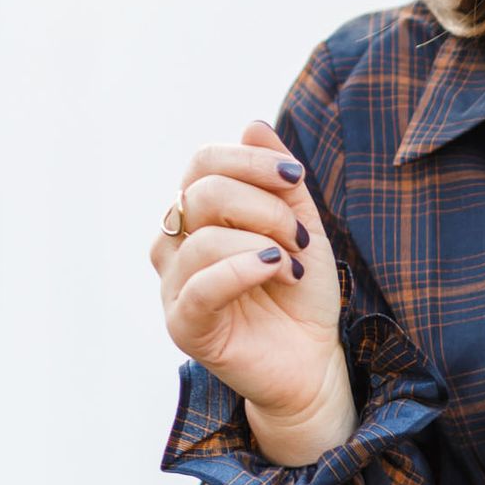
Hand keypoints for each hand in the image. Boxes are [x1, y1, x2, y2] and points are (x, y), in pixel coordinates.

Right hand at [150, 117, 356, 459]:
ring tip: (292, 268)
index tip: (296, 179)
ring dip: (264, 244)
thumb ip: (280, 180)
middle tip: (299, 240)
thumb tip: (252, 126)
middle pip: (202, 193)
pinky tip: (277, 270)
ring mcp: (173, 285)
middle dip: (265, 207)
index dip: (251, 162)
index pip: (204, 162)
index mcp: (197, 214)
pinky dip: (243, 270)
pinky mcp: (183, 325)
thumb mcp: (301, 226)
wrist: (311, 358)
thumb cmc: (299, 291)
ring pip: (204, 237)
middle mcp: (175, 244)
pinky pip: (201, 286)